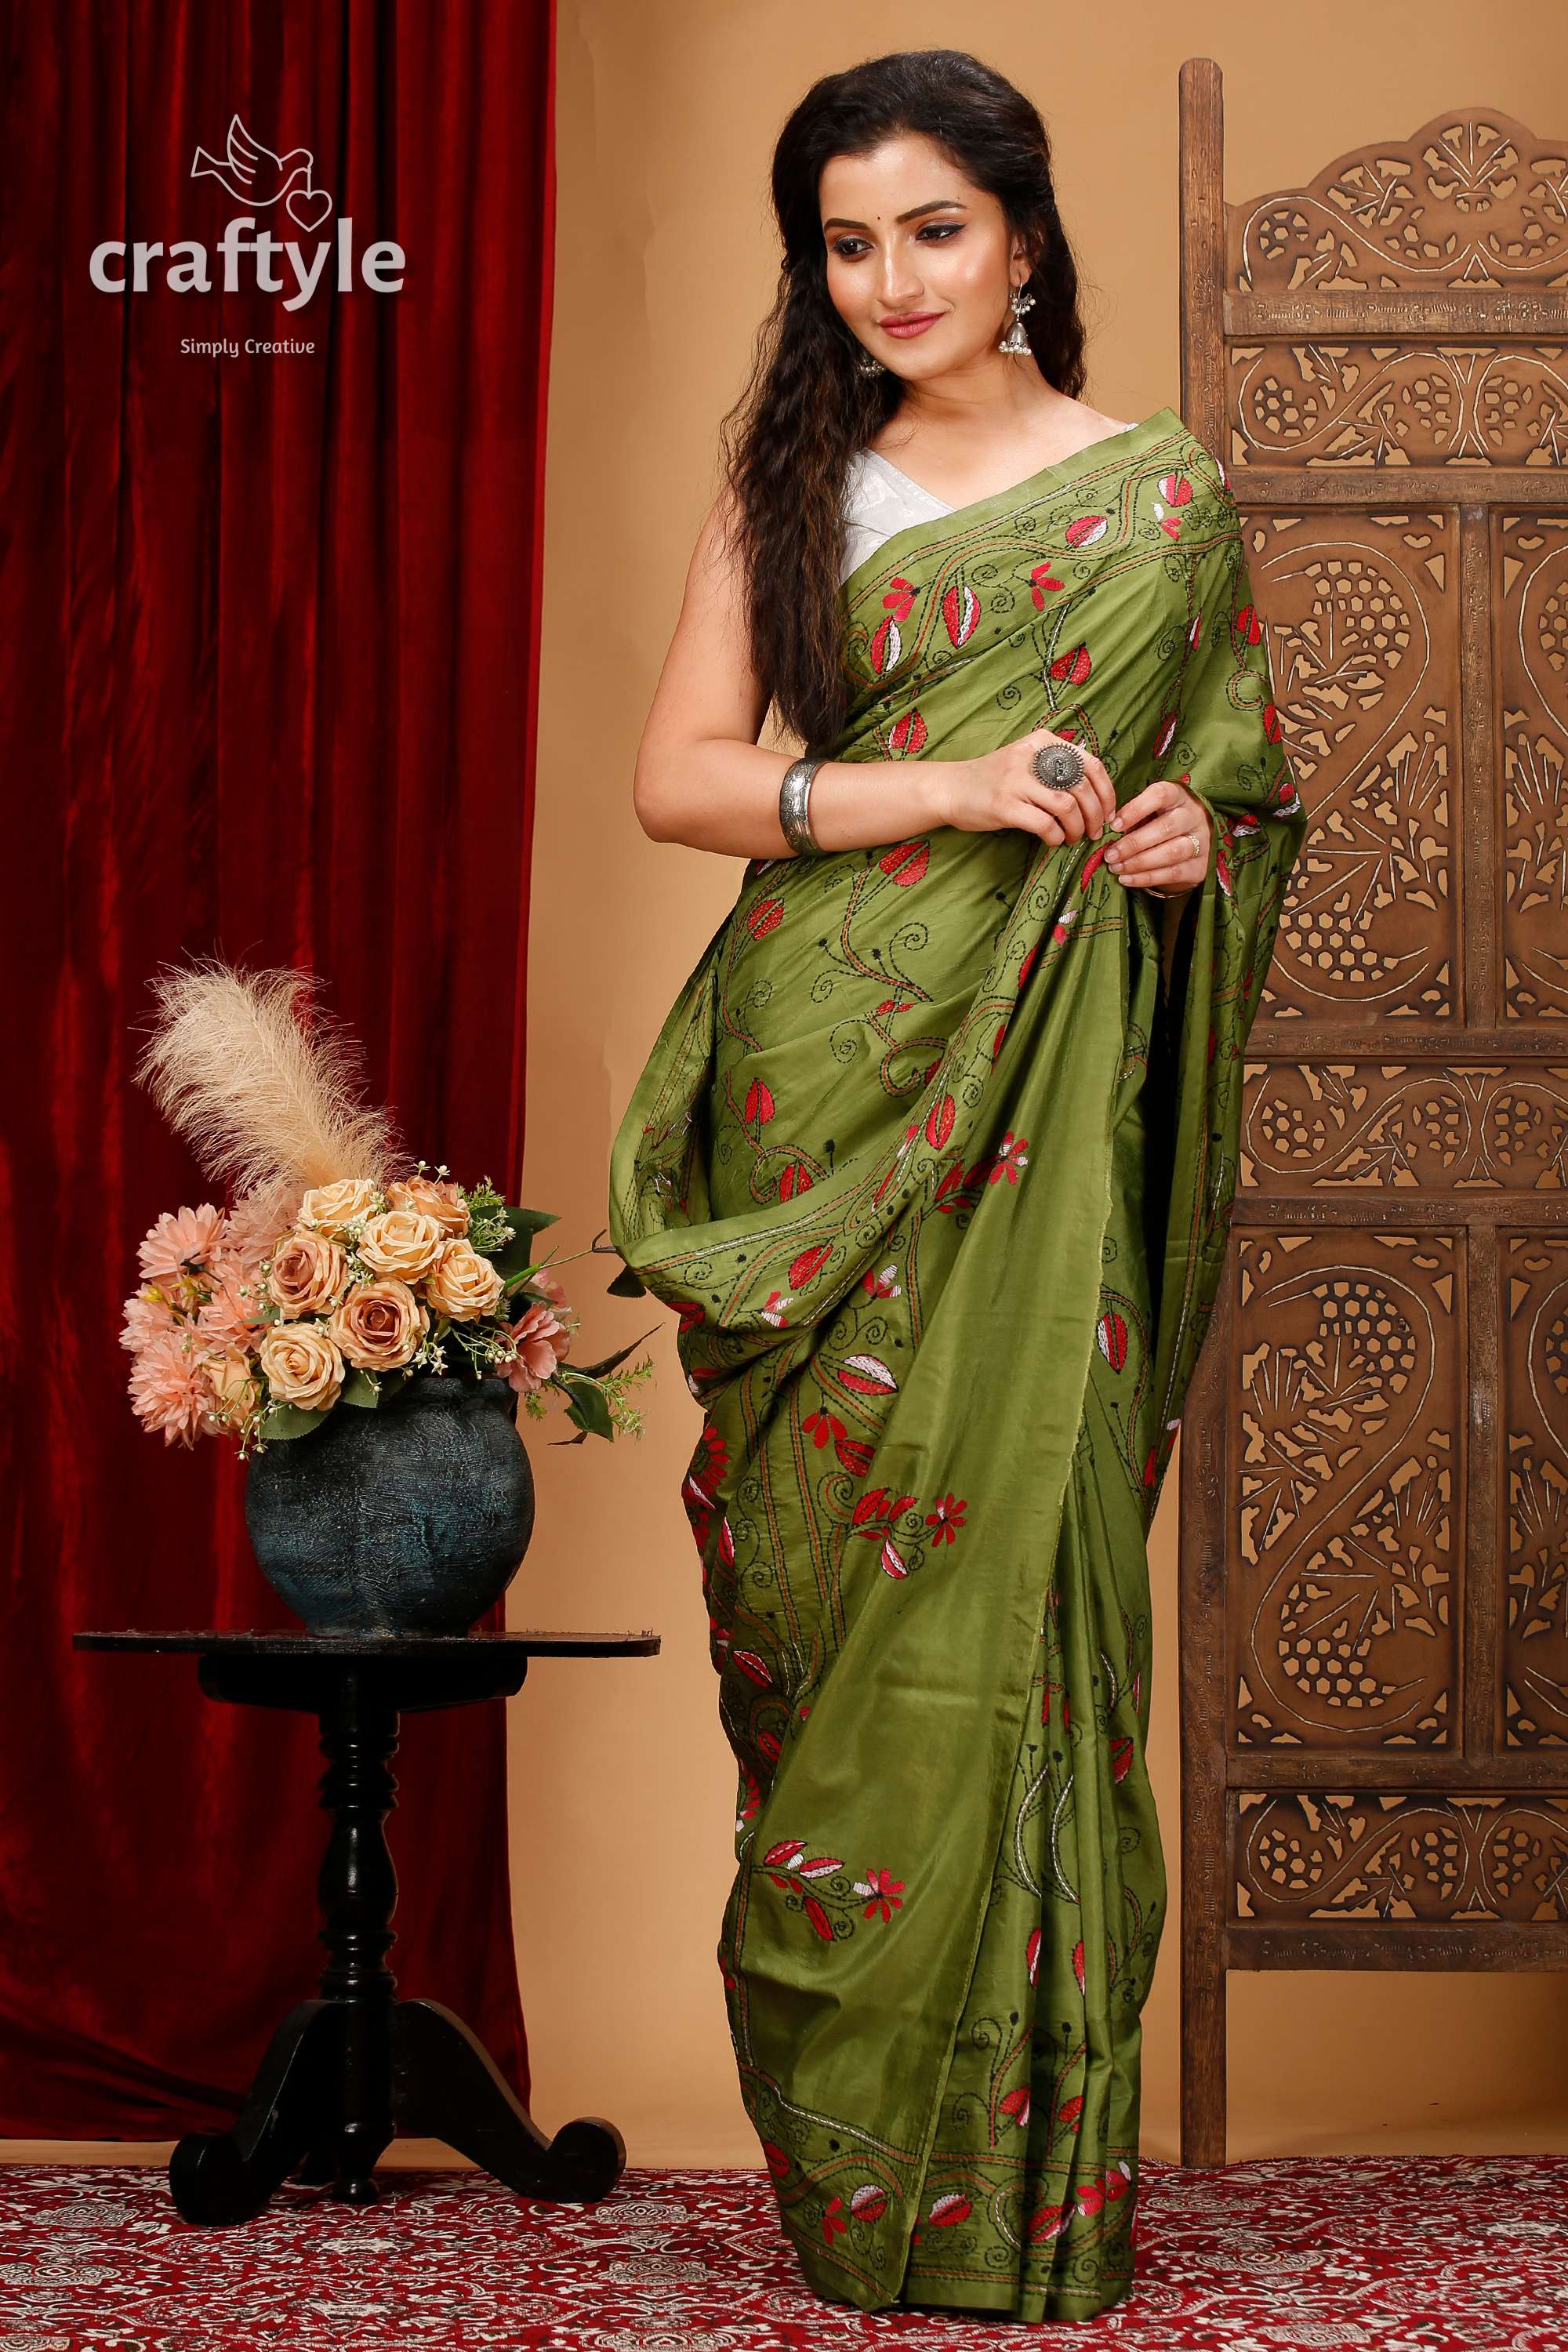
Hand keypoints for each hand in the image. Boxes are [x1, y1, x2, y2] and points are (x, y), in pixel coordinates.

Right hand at [938, 724, 1118, 844]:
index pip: (1091, 765)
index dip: (1107, 793)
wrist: (951, 788)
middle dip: (1095, 815)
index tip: (1109, 813)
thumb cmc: (995, 779)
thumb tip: (1098, 795)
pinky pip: (1044, 824)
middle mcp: (1031, 756)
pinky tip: (1053, 840)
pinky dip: (1056, 836)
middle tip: (1094, 832)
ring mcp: (1016, 780)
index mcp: (1043, 742)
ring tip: (1073, 838)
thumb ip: (1058, 767)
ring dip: (1077, 828)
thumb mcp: (1028, 760)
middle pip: (1082, 787)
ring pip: (1067, 806)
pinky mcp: (1004, 805)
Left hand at [1103, 778, 1210, 897]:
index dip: (1136, 809)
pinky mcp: (1200, 867)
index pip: (1160, 795)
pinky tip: (1127, 879)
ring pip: (1172, 852)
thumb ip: (1132, 820)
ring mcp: (1201, 842)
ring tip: (1117, 867)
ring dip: (1139, 862)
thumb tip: (1106, 835)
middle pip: (1166, 828)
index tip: (1114, 825)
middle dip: (1134, 843)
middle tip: (1110, 854)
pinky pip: (1172, 873)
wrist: (1189, 847)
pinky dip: (1146, 878)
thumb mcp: (1148, 814)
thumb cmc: (1160, 824)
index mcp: (1178, 796)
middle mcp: (1194, 816)